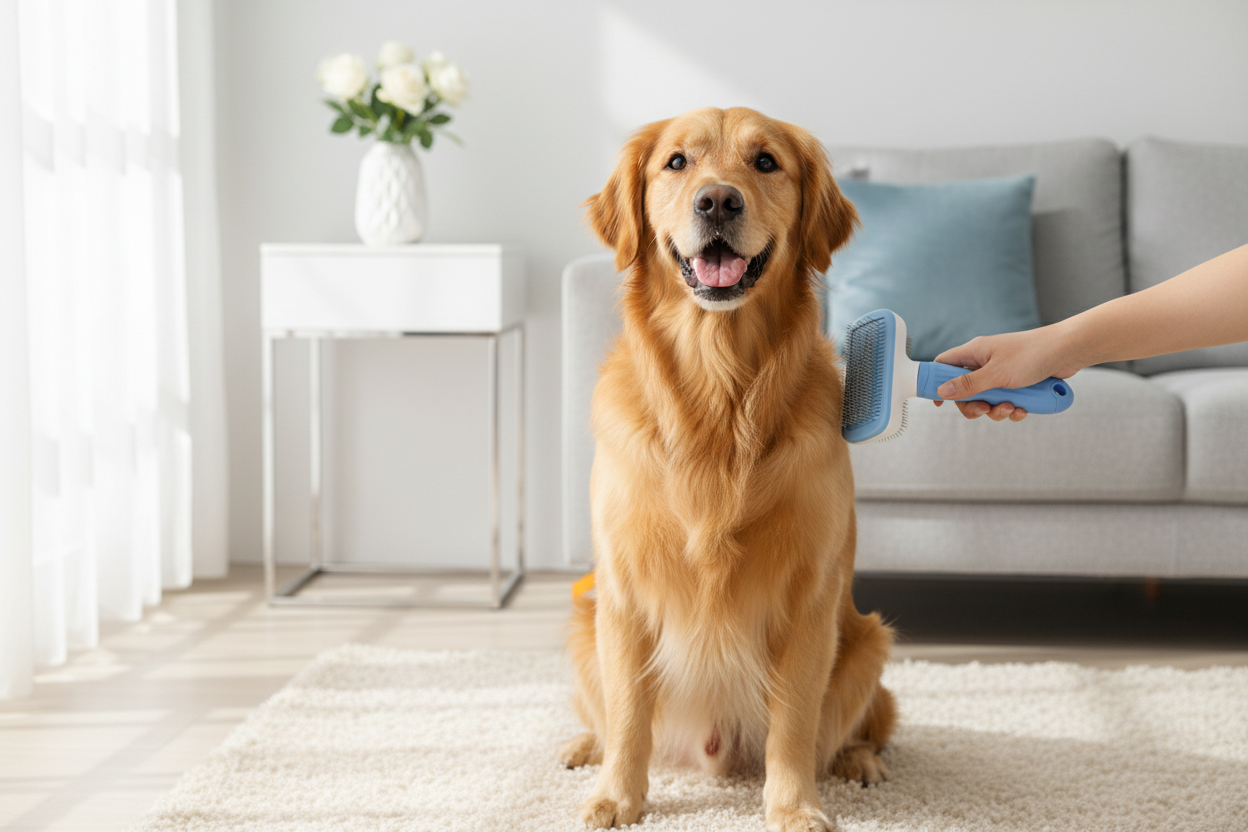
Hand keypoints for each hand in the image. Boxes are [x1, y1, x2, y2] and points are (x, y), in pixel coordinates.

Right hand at [930, 325, 1081, 421]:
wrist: (1068, 351)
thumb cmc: (1032, 354)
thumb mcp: (996, 374)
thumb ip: (968, 385)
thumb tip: (942, 392)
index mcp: (975, 353)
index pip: (944, 365)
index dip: (937, 383)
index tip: (938, 402)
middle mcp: (985, 362)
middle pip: (965, 390)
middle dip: (974, 405)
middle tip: (984, 409)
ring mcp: (1001, 373)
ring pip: (987, 399)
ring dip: (997, 409)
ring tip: (1012, 408)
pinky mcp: (1017, 382)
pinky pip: (1006, 401)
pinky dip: (1013, 408)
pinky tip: (1024, 409)